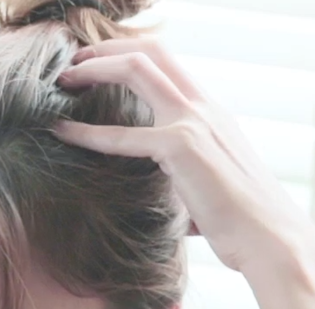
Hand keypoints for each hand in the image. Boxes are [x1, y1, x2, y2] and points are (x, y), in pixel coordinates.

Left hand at [54, 39, 311, 272]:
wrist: (266, 240)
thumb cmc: (236, 221)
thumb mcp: (205, 183)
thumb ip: (179, 174)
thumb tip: (158, 193)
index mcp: (210, 112)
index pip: (167, 64)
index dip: (127, 57)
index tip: (95, 68)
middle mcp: (203, 107)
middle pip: (150, 52)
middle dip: (105, 51)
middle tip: (70, 66)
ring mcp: (194, 121)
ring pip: (138, 68)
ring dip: (95, 68)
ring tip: (61, 82)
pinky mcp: (180, 147)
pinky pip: (121, 135)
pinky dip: (86, 132)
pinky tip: (61, 133)